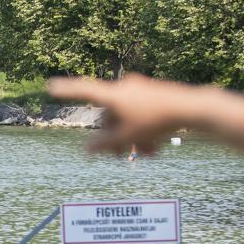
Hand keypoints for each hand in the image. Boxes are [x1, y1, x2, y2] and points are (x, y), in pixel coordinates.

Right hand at [46, 74, 203, 155]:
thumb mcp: (128, 137)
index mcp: (114, 94)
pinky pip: (141, 113)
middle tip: (120, 156)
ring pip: (128, 116)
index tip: (50, 86)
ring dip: (132, 137)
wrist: (193, 108)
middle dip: (115, 136)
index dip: (66, 91)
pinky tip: (154, 148)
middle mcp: (124, 87)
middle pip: (111, 114)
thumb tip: (85, 151)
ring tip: (144, 155)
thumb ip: (104, 145)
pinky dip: (144, 129)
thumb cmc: (157, 121)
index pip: (84, 91)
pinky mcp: (156, 94)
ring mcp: (141, 89)